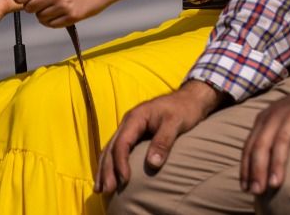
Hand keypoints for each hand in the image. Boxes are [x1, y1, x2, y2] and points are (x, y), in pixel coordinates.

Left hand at [12, 0, 116, 28]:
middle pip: (29, 8)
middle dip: (33, 6)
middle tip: (44, 0)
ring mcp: (63, 7)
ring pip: (40, 18)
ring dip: (44, 14)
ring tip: (56, 5)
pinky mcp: (72, 17)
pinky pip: (52, 24)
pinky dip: (53, 21)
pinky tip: (61, 11)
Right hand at [98, 81, 219, 193]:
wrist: (189, 99)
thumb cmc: (183, 109)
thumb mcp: (175, 123)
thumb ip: (163, 142)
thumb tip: (152, 164)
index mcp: (136, 117)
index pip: (122, 143)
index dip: (120, 163)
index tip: (124, 181)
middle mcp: (128, 123)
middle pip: (111, 148)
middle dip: (106, 170)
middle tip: (106, 191)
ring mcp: (129, 128)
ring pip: (110, 150)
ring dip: (104, 169)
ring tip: (100, 189)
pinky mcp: (133, 135)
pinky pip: (117, 150)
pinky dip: (110, 164)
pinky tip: (109, 176)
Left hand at [240, 81, 289, 193]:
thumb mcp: (279, 119)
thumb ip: (269, 137)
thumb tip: (258, 168)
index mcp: (264, 119)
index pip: (250, 146)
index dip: (246, 167)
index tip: (245, 188)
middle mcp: (275, 116)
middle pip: (262, 145)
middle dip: (257, 169)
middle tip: (256, 191)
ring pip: (281, 142)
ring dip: (277, 164)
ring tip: (275, 185)